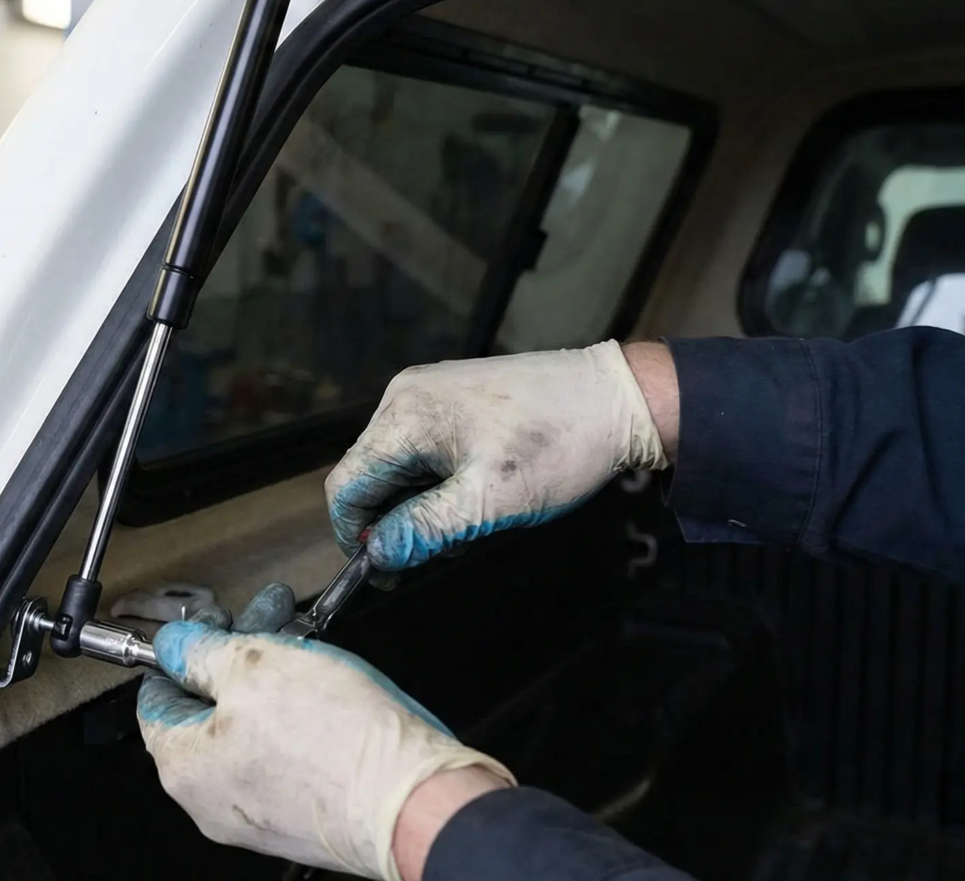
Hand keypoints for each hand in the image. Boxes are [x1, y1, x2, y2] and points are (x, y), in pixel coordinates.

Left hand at [137, 584, 513, 879]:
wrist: (416, 804)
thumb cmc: (337, 744)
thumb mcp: (254, 666)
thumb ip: (202, 652)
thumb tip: (175, 643)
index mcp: (186, 768)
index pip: (156, 700)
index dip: (181, 652)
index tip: (208, 625)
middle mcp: (214, 800)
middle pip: (208, 712)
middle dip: (237, 654)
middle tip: (266, 615)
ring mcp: (260, 812)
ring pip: (250, 728)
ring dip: (271, 677)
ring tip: (304, 638)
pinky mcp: (303, 814)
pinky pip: (285, 754)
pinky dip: (297, 713)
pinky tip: (323, 682)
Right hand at [325, 341, 670, 571]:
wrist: (617, 397)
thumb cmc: (558, 446)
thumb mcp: (489, 503)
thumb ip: (423, 530)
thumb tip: (376, 556)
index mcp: (405, 416)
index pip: (347, 485)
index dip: (356, 535)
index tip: (385, 572)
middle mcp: (404, 396)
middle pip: (369, 474)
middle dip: (395, 521)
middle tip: (443, 549)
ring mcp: (426, 391)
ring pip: (396, 464)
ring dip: (418, 504)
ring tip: (470, 521)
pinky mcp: (449, 395)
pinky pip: (421, 447)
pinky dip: (436, 480)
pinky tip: (475, 492)